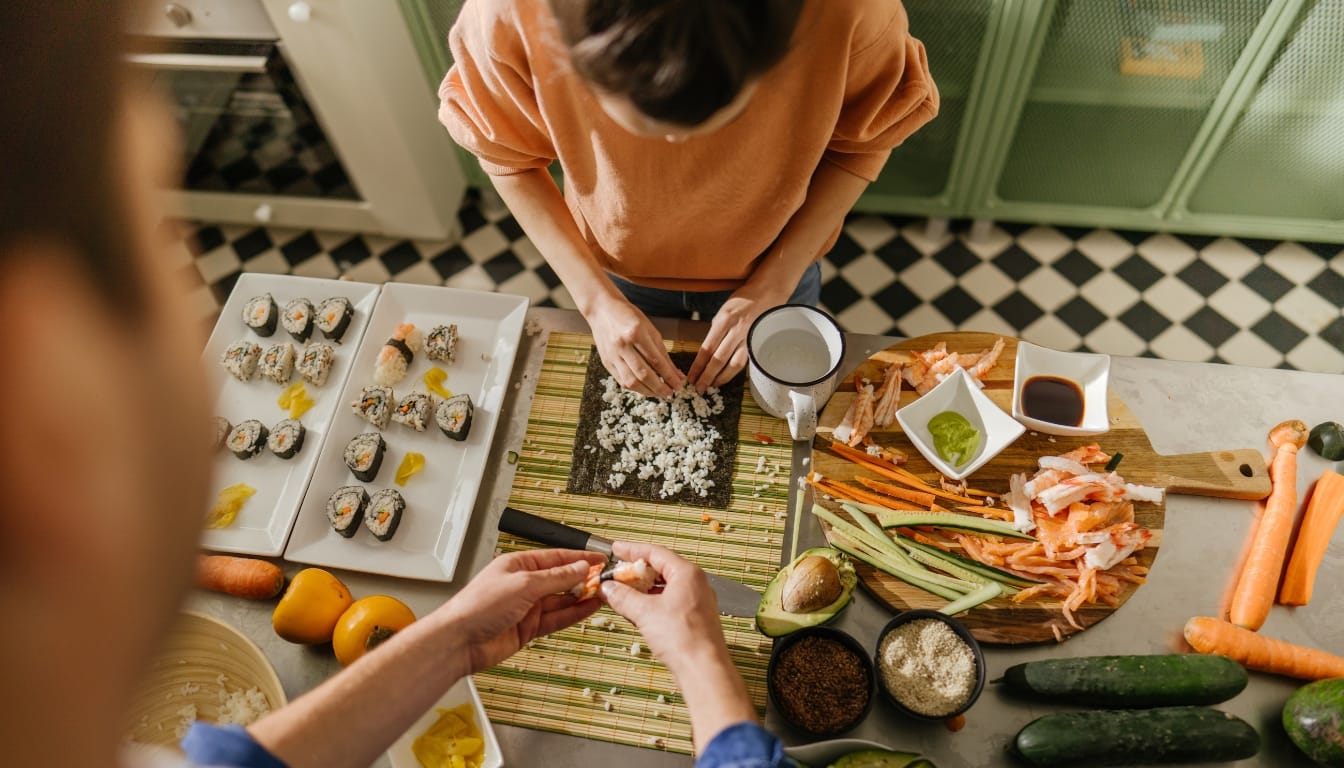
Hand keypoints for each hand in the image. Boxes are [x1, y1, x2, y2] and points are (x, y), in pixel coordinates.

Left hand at [441, 549, 606, 674]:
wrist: (460, 642)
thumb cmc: (478, 606)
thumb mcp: (523, 585)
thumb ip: (555, 578)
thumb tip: (578, 568)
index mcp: (517, 564)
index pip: (555, 558)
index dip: (579, 558)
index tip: (600, 560)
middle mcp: (523, 584)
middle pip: (560, 578)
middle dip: (583, 578)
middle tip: (606, 578)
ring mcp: (527, 607)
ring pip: (561, 599)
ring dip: (581, 597)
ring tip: (603, 593)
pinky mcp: (529, 628)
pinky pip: (557, 618)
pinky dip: (574, 613)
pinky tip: (589, 608)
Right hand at [587, 292, 684, 397]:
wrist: (602, 309)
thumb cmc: (628, 316)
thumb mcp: (650, 330)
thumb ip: (663, 353)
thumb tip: (676, 374)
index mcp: (636, 333)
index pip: (657, 361)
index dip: (669, 376)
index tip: (679, 384)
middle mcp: (623, 345)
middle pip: (644, 374)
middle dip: (660, 388)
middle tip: (671, 393)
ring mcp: (612, 355)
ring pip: (631, 382)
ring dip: (647, 391)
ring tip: (659, 393)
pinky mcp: (606, 362)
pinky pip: (621, 381)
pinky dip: (635, 387)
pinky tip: (645, 388)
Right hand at [598, 541, 725, 672]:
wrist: (704, 669)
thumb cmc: (683, 638)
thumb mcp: (644, 613)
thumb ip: (623, 597)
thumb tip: (608, 588)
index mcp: (687, 574)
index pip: (656, 553)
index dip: (633, 550)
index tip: (616, 549)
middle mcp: (696, 584)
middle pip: (662, 569)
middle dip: (636, 572)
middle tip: (616, 573)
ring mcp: (697, 602)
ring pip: (665, 588)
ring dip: (643, 590)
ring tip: (622, 593)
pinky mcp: (695, 619)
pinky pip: (670, 603)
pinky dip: (652, 604)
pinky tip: (638, 612)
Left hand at [688, 283, 789, 391]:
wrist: (768, 292)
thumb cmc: (744, 300)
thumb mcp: (724, 310)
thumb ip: (716, 330)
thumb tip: (708, 350)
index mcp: (724, 320)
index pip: (707, 348)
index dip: (698, 365)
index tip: (691, 376)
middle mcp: (736, 330)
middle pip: (718, 359)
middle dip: (706, 376)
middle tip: (698, 388)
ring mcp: (749, 338)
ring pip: (733, 364)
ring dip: (721, 378)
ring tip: (711, 386)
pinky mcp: (757, 344)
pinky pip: (744, 361)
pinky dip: (734, 372)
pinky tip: (726, 377)